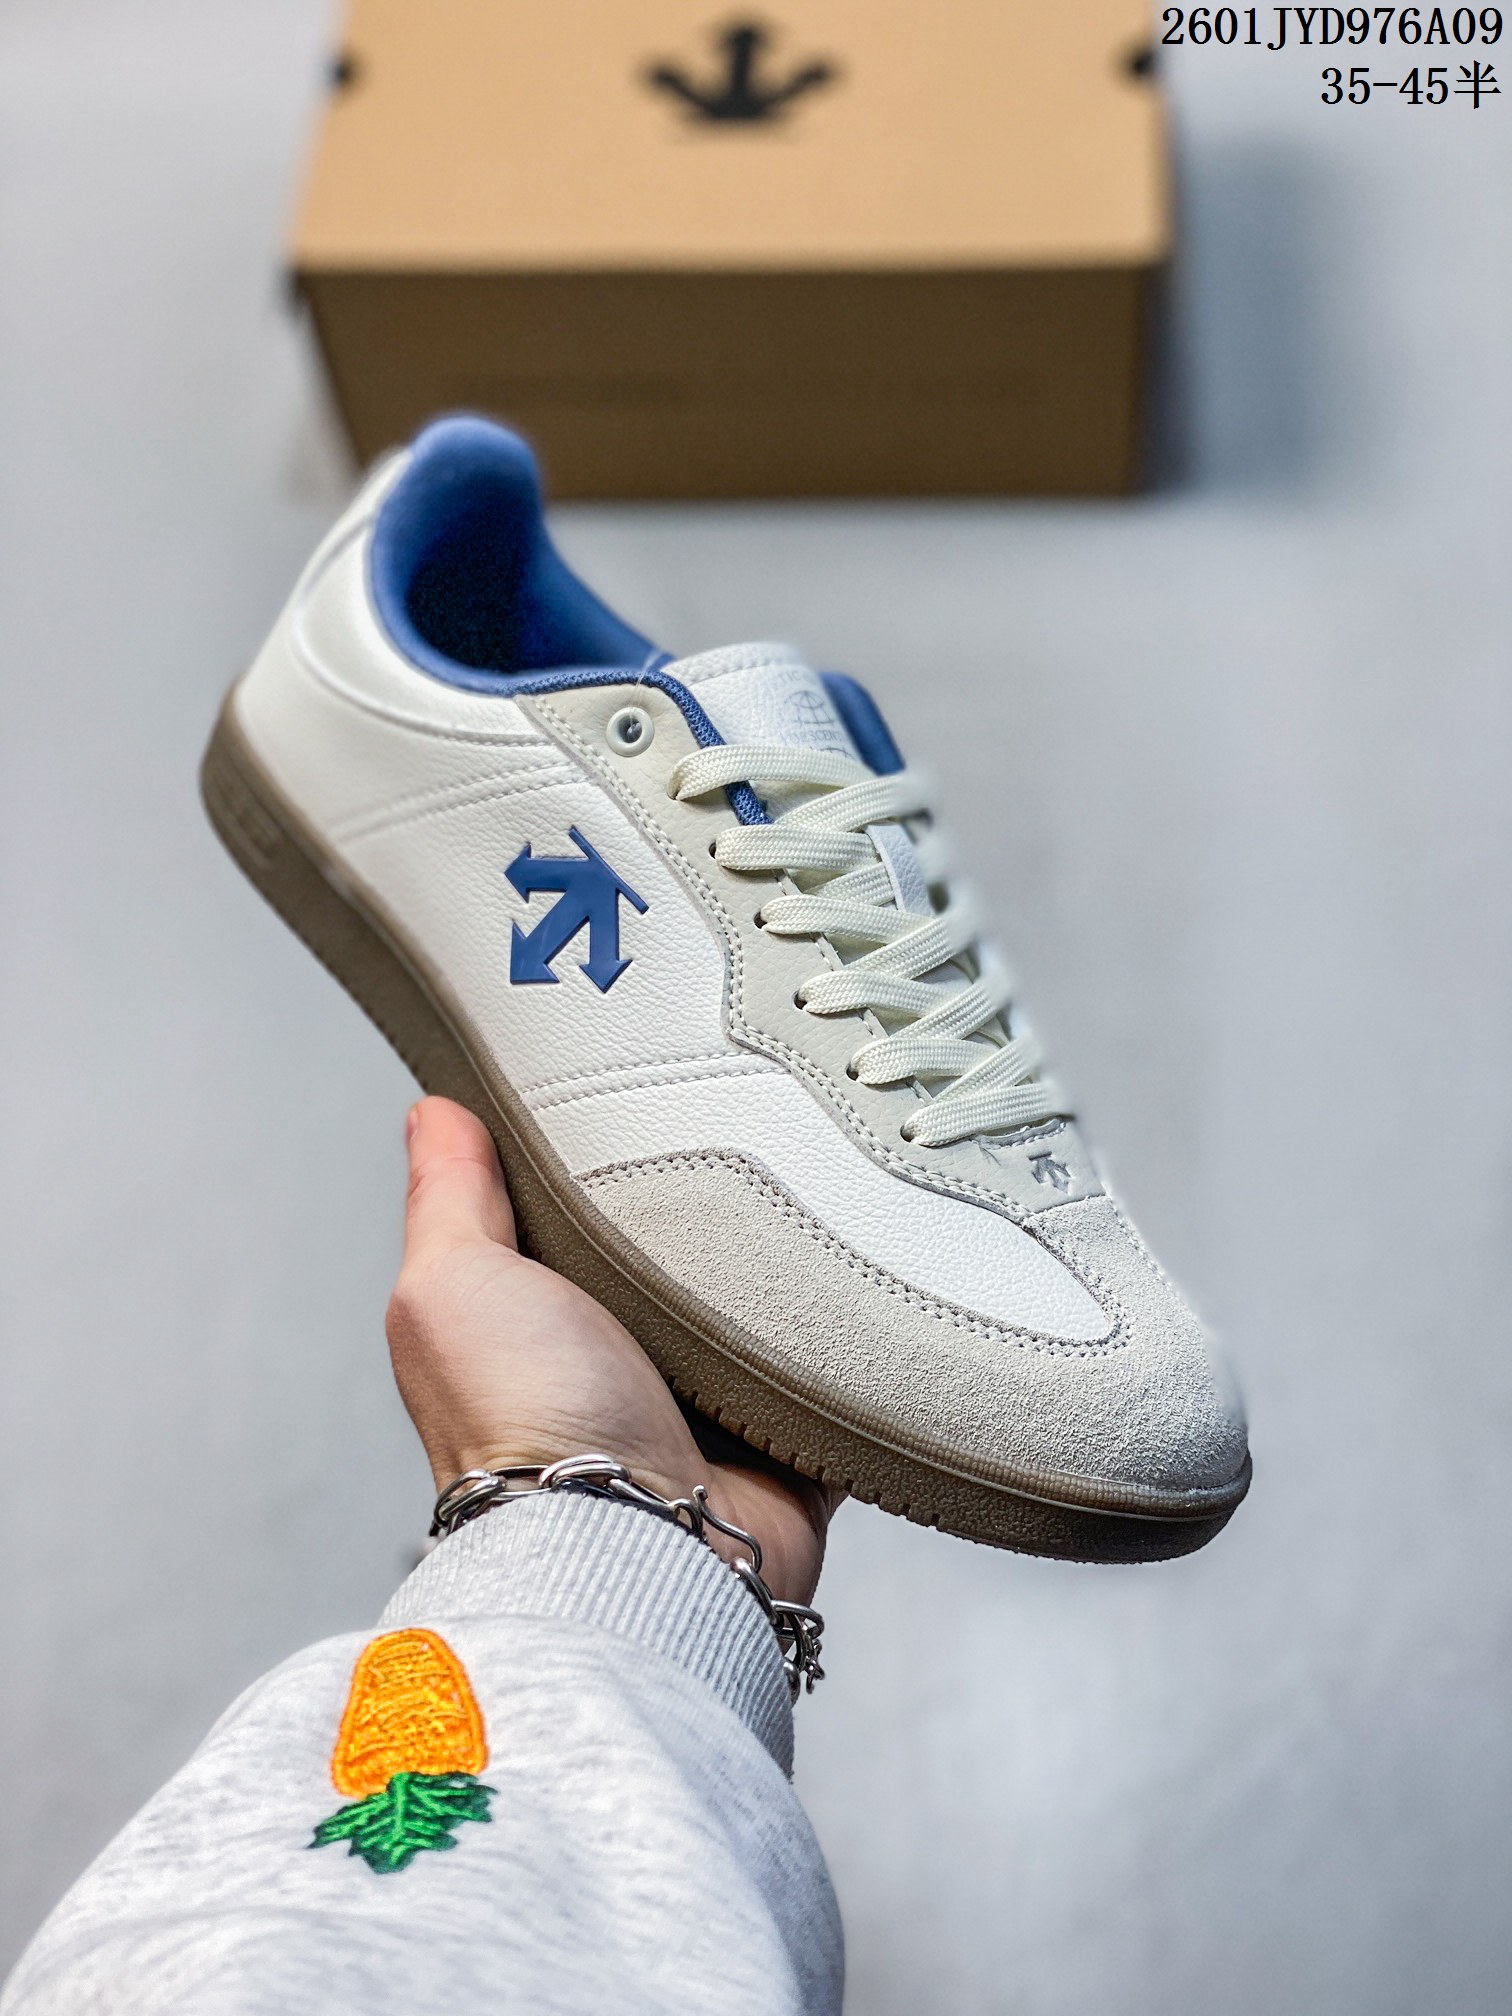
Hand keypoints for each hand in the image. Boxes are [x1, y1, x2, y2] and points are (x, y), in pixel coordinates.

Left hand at [386, 1097, 836, 1606]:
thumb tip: (431, 1112)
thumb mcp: (454, 1284)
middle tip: (750, 1120)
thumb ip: (447, 1198)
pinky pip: (840, 1372)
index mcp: (539, 1320)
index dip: (595, 1157)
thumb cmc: (524, 1428)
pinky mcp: (790, 1439)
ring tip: (819, 1184)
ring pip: (763, 1306)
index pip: (572, 1215)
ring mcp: (709, 1404)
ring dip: (787, 1263)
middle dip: (710, 1202)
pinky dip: (855, 1337)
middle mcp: (621, 1363)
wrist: (636, 1543)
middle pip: (678, 1255)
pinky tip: (869, 1277)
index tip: (633, 1083)